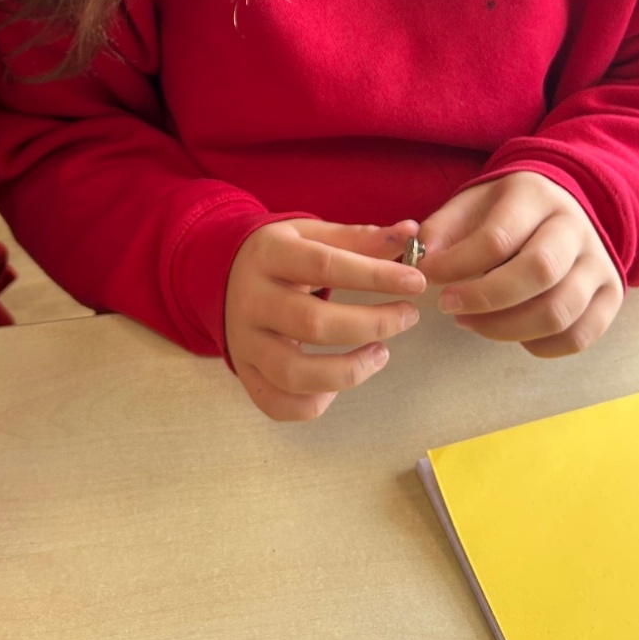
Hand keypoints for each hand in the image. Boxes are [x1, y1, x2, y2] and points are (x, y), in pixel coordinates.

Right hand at [225, 217, 424, 420]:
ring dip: (349, 371)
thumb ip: (361, 238)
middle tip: (408, 315)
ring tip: (382, 353)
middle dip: (372, 323)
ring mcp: (245, 342)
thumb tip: (411, 235)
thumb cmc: (282, 254)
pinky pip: (279, 405)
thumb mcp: (313, 235)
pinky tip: (338, 383)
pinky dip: (315, 402)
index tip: (416, 281)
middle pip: (313, 323)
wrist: (222, 273)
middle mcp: (252, 300)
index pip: (326, 264)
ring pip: (294, 374)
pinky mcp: (245, 373)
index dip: (375, 275)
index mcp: (270, 255)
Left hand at [420, 172, 622, 357]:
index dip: (457, 265)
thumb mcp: (473, 203)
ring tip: (471, 321)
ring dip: (506, 328)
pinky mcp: (611, 295)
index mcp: (537, 196)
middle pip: (538, 272)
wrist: (567, 207)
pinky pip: (579, 336)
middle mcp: (575, 227)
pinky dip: (539, 346)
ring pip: (559, 311)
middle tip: (449, 306)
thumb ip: (443, 228)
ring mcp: (599, 262)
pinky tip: (510, 332)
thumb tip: (421, 259)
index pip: (498, 237)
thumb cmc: (508, 211)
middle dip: (484, 299)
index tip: (426, 276)